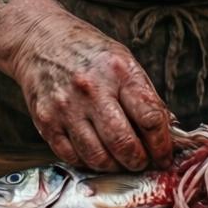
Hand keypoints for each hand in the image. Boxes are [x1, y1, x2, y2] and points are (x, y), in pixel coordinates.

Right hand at [9, 18, 174, 171]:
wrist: (40, 41)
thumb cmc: (88, 53)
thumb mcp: (124, 62)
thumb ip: (144, 97)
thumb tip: (166, 134)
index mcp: (118, 71)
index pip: (150, 119)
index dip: (162, 145)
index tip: (164, 156)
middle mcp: (91, 89)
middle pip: (123, 144)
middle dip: (139, 162)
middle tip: (142, 163)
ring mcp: (66, 107)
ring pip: (97, 157)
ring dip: (114, 167)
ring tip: (119, 161)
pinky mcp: (46, 121)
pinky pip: (72, 157)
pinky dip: (88, 163)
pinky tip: (95, 154)